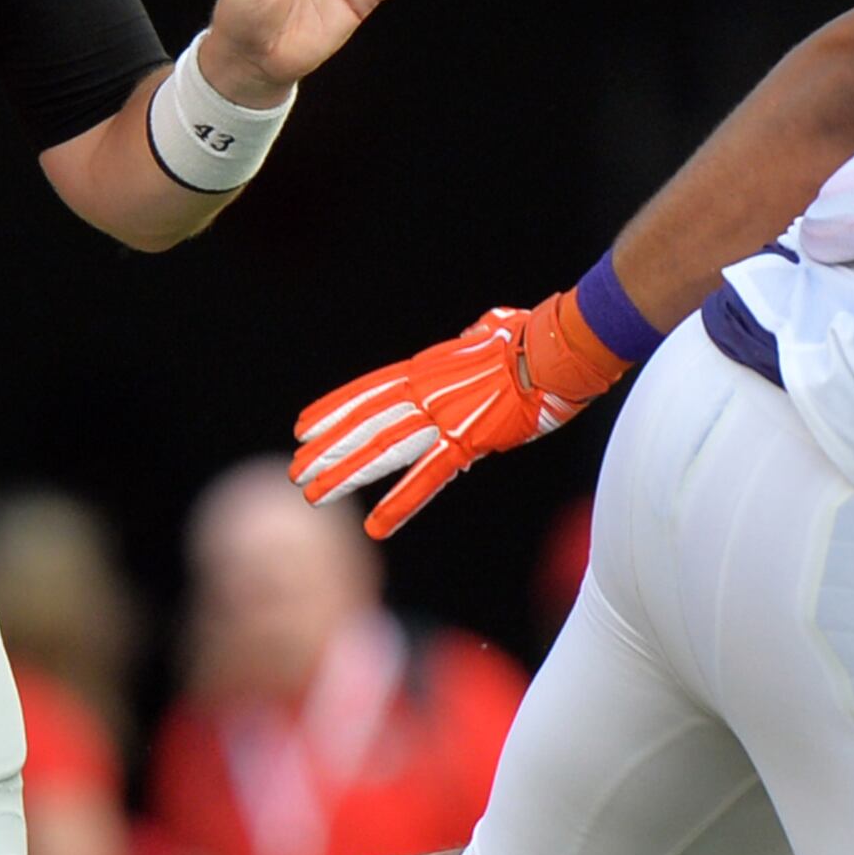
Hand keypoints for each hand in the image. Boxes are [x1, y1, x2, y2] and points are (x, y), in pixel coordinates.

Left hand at [294, 291, 628, 536]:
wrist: (558, 347)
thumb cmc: (535, 335)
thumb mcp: (494, 329)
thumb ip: (476, 336)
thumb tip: (477, 333)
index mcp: (428, 369)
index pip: (368, 393)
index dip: (334, 411)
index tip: (303, 428)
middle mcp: (426, 392)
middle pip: (364, 423)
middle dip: (327, 449)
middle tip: (295, 471)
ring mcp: (444, 416)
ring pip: (382, 449)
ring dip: (345, 473)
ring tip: (312, 493)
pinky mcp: (470, 440)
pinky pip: (428, 477)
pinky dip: (400, 502)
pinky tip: (375, 525)